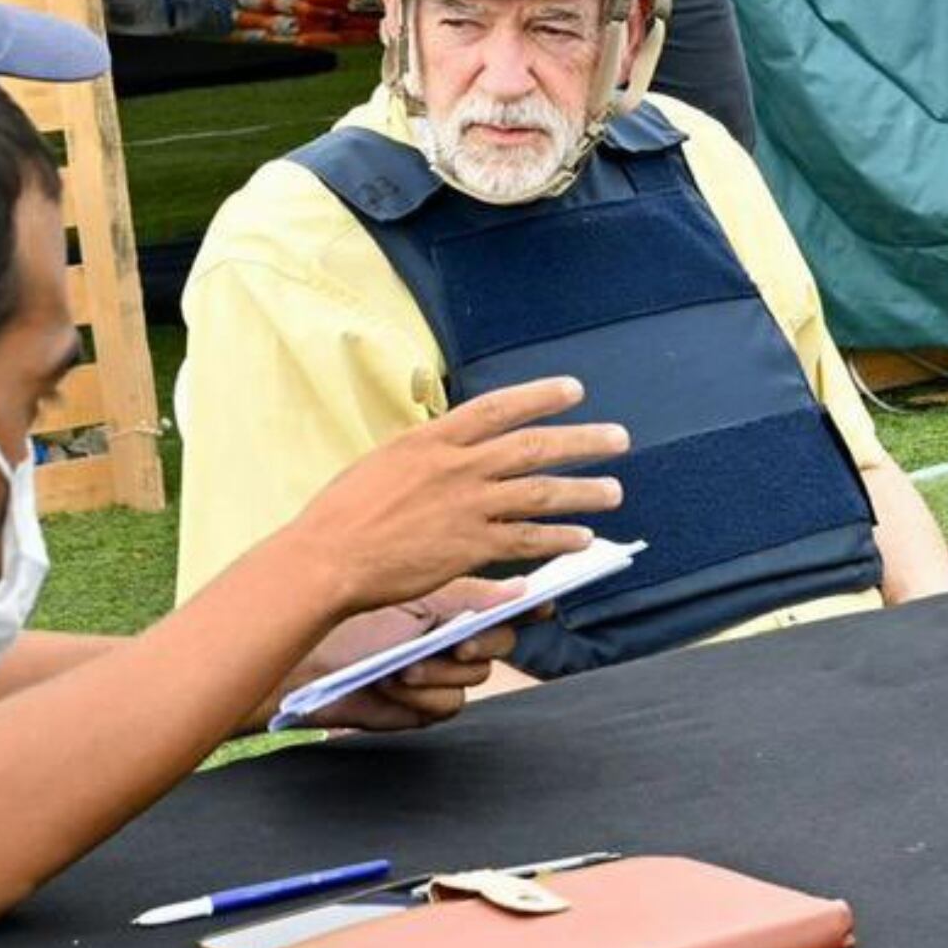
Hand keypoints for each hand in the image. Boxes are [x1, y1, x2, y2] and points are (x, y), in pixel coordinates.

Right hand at [283, 377, 627, 615]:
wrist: (327, 558)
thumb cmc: (344, 513)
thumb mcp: (386, 461)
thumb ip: (428, 452)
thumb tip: (455, 446)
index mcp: (432, 439)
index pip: (497, 408)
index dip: (539, 395)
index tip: (574, 390)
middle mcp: (456, 467)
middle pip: (533, 446)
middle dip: (581, 441)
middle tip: (620, 438)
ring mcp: (466, 507)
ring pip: (539, 493)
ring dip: (582, 491)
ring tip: (614, 492)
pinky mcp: (469, 547)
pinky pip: (526, 540)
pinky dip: (557, 538)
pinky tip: (582, 539)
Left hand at [293, 580, 532, 732]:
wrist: (307, 668)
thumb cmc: (354, 624)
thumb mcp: (417, 601)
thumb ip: (472, 597)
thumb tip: (521, 586)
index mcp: (454, 605)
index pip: (505, 605)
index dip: (528, 607)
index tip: (541, 605)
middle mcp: (453, 639)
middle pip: (499, 643)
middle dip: (480, 644)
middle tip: (458, 643)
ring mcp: (440, 676)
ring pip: (473, 679)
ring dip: (438, 674)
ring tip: (402, 666)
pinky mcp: (423, 709)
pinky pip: (447, 706)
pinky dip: (420, 698)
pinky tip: (391, 687)